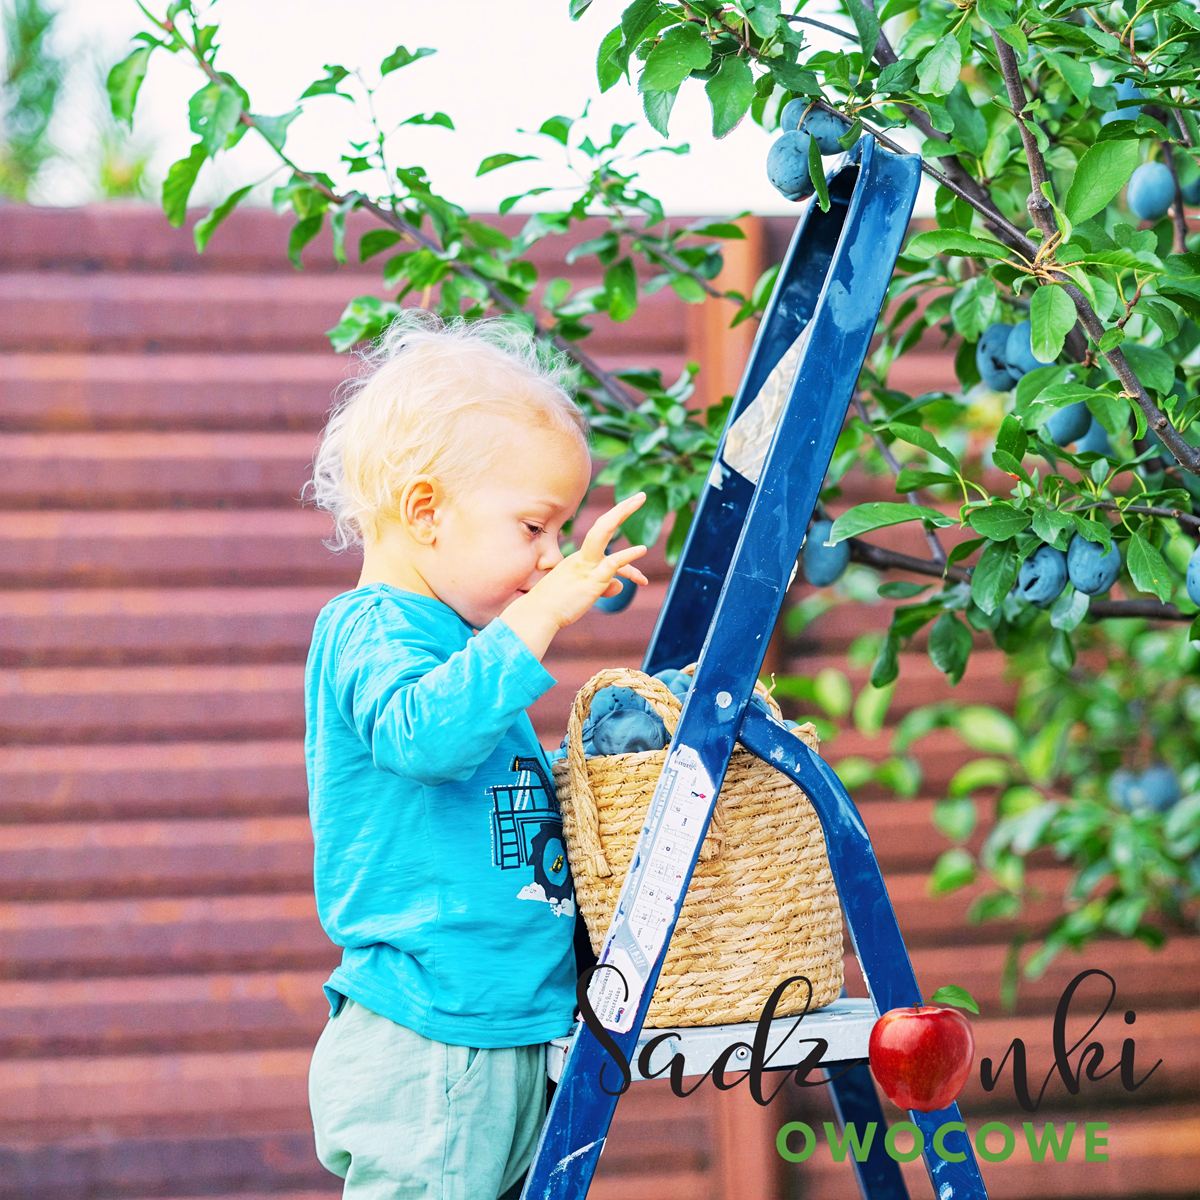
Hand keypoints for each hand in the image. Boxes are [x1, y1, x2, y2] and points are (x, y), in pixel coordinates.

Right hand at [527, 492, 649, 629]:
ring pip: (603, 534)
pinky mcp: (592, 581)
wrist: (538, 615)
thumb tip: (619, 586)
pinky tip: (642, 549)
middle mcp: (582, 558)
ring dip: (621, 516)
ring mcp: (586, 567)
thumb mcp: (583, 593)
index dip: (615, 522)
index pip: (600, 537)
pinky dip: (628, 555)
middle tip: (640, 496)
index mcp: (579, 559)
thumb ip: (603, 586)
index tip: (628, 513)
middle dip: (621, 509)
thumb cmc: (556, 607)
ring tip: (641, 501)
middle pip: (603, 525)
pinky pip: (612, 564)